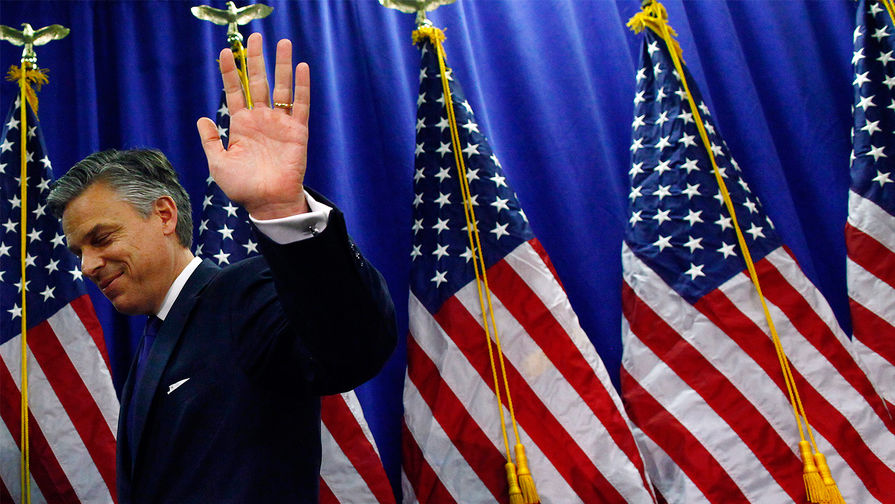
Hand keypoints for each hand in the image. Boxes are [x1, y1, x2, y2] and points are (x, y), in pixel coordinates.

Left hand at [196, 33, 310, 218]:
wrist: (268, 203)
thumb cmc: (243, 187)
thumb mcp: (219, 164)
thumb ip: (211, 141)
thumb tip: (203, 119)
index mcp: (241, 125)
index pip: (235, 91)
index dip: (231, 72)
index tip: (226, 52)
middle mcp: (261, 119)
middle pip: (258, 82)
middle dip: (256, 60)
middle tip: (255, 38)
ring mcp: (279, 123)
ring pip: (281, 87)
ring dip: (282, 65)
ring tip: (283, 43)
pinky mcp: (297, 131)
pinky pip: (300, 105)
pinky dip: (302, 86)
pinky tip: (301, 67)